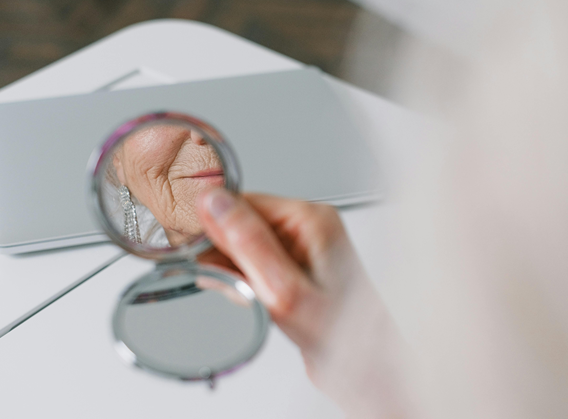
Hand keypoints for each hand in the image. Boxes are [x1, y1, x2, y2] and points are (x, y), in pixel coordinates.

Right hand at [196, 188, 412, 417]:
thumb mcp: (283, 289)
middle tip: (238, 286)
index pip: (242, 200)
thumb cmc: (342, 331)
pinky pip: (255, 267)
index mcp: (310, 219)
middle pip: (240, 223)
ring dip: (236, 275)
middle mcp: (308, 227)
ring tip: (256, 299)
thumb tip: (213, 202)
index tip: (199, 255)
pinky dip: (247, 286)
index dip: (214, 228)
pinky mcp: (296, 269)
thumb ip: (246, 242)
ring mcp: (303, 248)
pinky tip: (259, 303)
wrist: (368, 367)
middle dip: (226, 258)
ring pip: (244, 248)